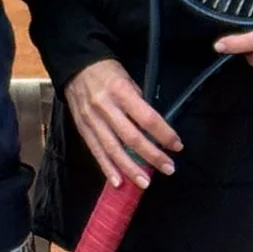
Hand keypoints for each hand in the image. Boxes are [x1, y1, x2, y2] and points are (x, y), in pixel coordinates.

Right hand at [65, 57, 181, 191]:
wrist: (75, 67)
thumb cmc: (108, 73)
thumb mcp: (128, 80)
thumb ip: (139, 104)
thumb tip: (154, 129)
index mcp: (120, 92)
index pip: (147, 118)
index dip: (163, 134)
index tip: (177, 145)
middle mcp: (105, 108)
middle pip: (132, 138)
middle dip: (152, 156)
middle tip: (169, 169)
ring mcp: (92, 121)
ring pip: (113, 149)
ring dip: (130, 169)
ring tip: (145, 183)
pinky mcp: (82, 129)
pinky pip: (96, 152)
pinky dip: (107, 168)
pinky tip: (118, 182)